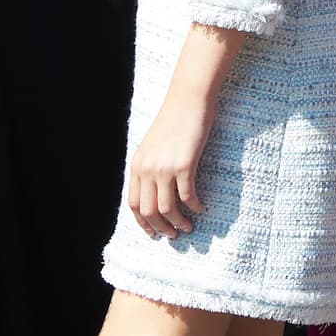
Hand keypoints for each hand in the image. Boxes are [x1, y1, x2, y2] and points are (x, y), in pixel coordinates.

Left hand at [128, 88, 215, 239]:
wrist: (186, 100)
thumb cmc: (173, 121)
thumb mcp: (153, 146)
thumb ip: (150, 166)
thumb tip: (156, 191)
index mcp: (137, 165)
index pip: (133, 204)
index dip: (143, 223)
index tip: (153, 233)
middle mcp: (147, 169)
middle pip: (149, 211)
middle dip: (161, 228)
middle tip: (173, 235)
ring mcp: (164, 168)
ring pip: (167, 209)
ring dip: (179, 222)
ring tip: (188, 227)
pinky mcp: (184, 165)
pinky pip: (188, 196)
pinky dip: (194, 207)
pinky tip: (201, 209)